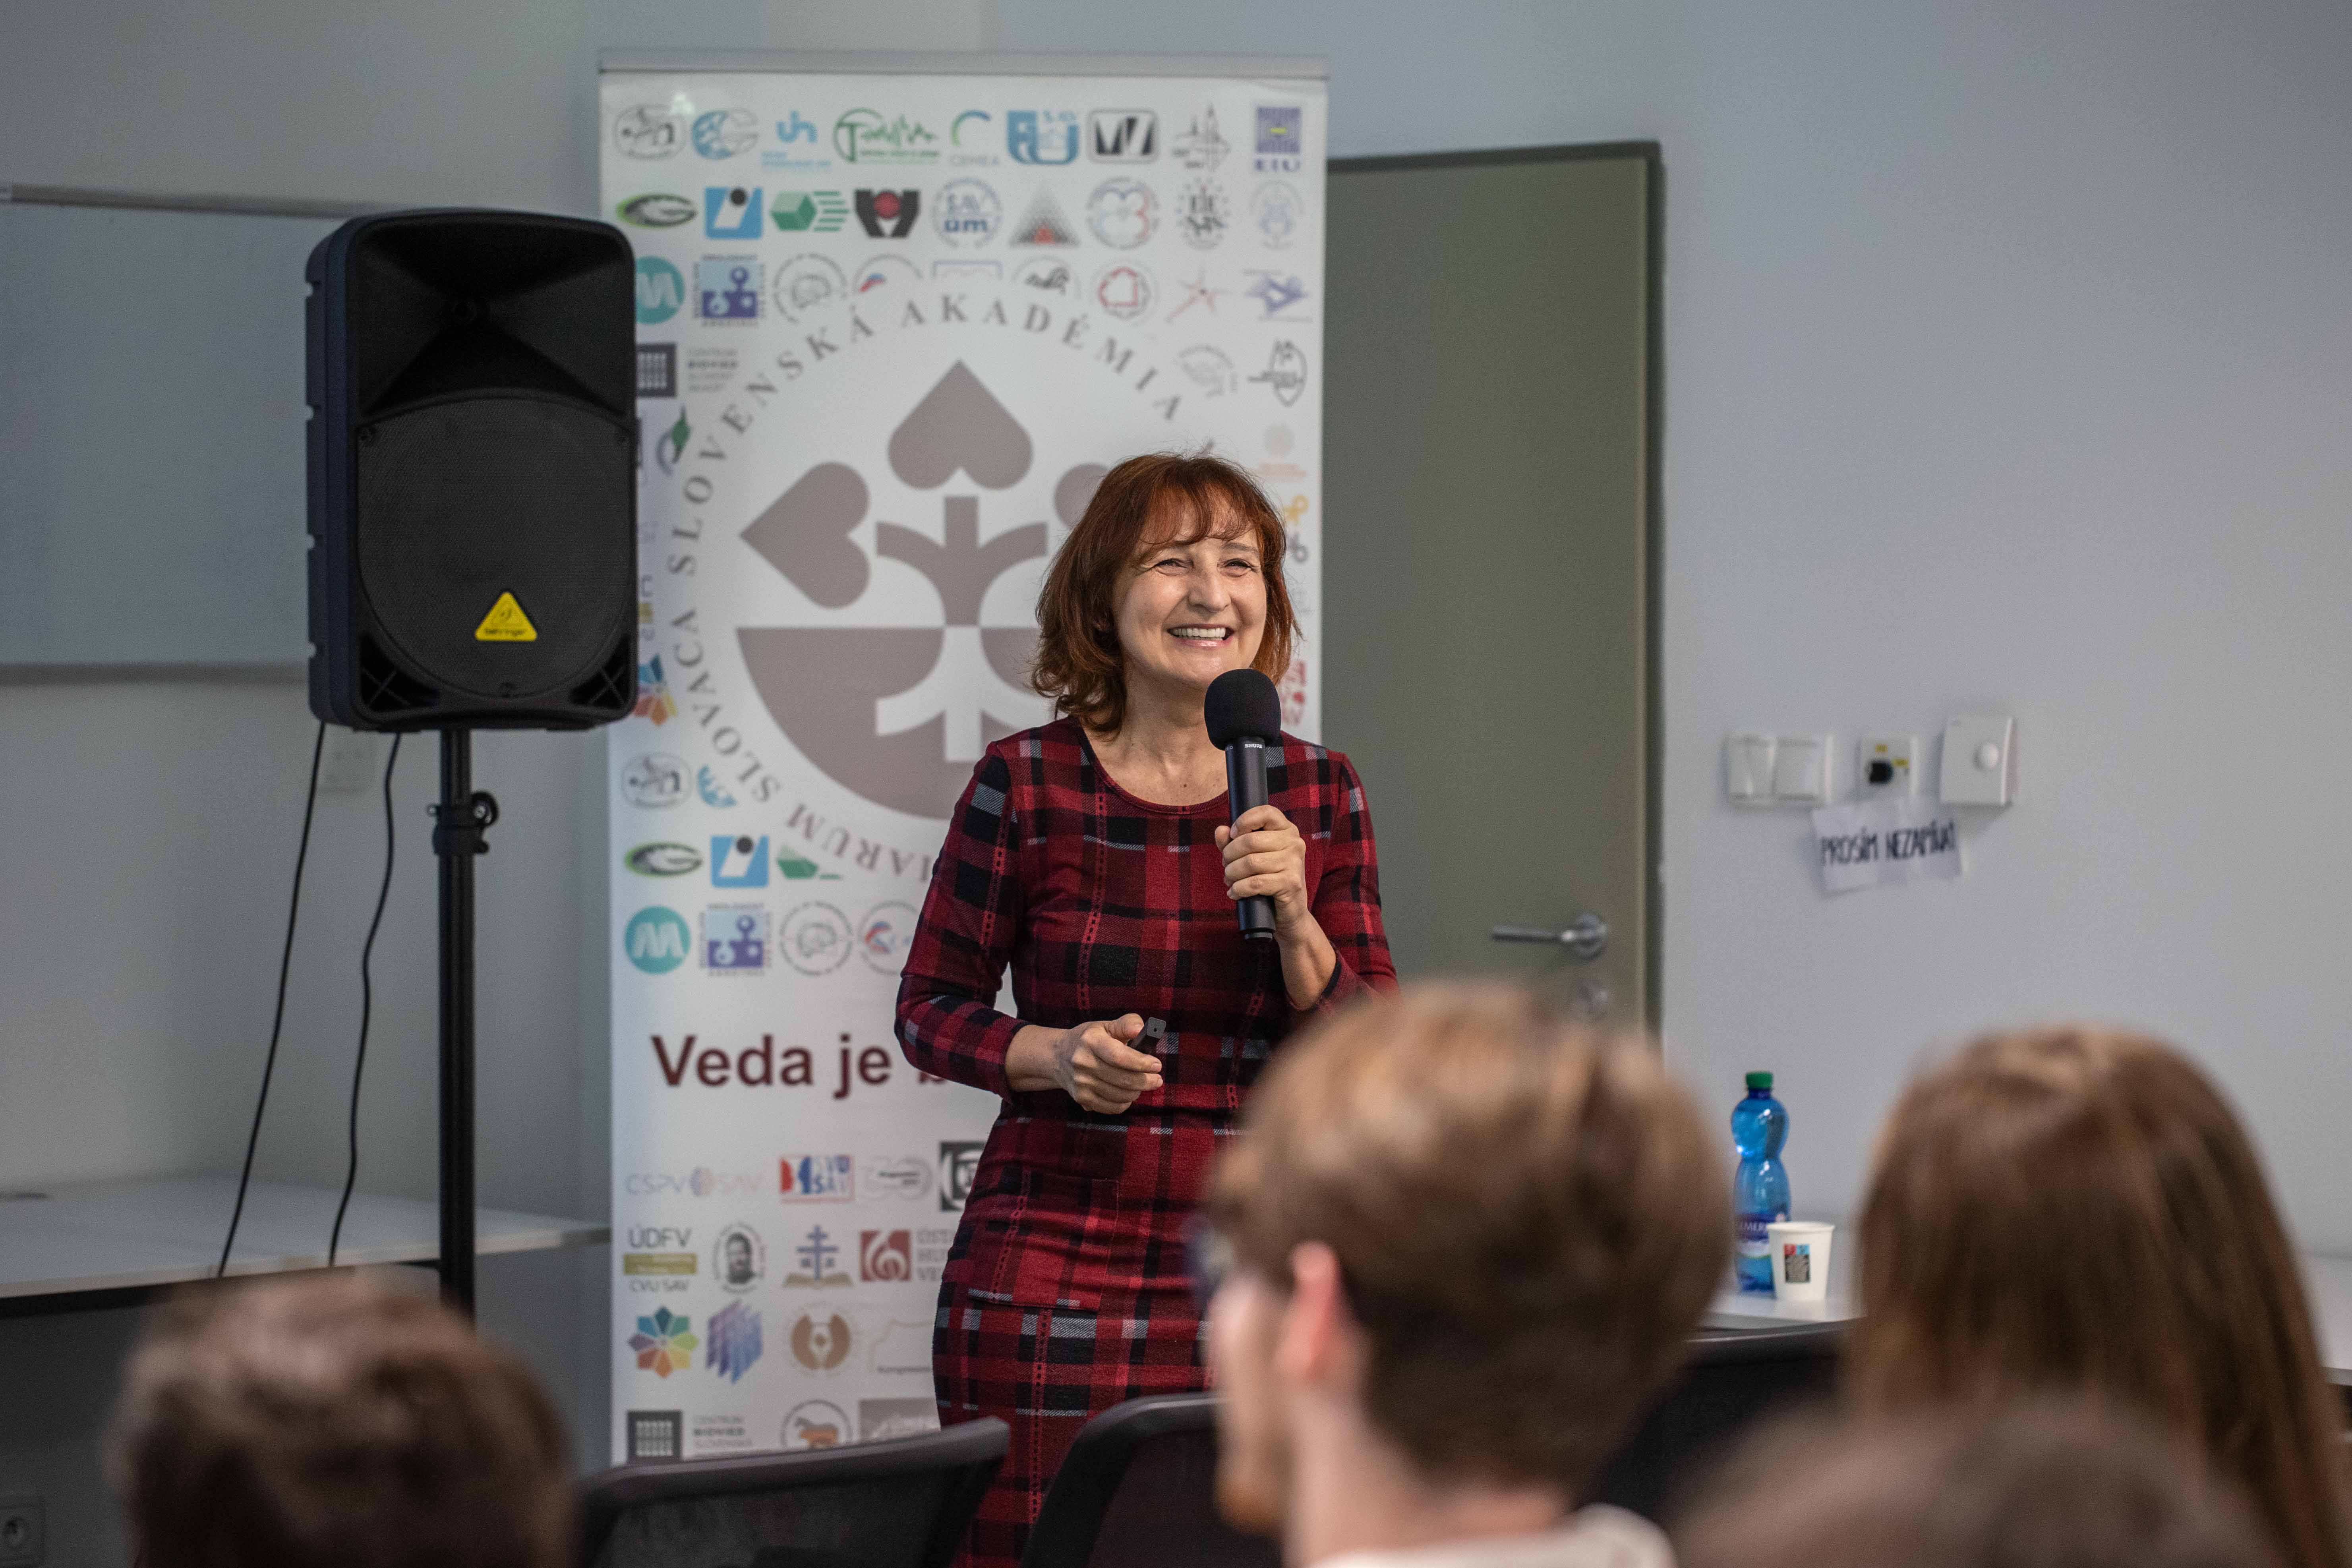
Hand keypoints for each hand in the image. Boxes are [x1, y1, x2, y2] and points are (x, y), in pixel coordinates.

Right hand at [1051, 1014, 1162, 1113]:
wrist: (1058, 1056)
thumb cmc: (1089, 1039)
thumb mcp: (1105, 1026)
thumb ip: (1127, 1024)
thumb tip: (1141, 1030)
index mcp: (1090, 1041)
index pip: (1119, 1056)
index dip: (1141, 1062)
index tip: (1156, 1065)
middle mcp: (1082, 1062)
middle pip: (1122, 1079)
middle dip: (1146, 1081)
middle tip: (1157, 1079)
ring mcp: (1081, 1082)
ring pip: (1120, 1095)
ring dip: (1137, 1092)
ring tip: (1141, 1084)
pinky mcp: (1081, 1098)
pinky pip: (1111, 1107)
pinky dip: (1124, 1103)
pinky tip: (1127, 1093)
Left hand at [1217, 805, 1310, 930]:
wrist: (1289, 913)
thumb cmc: (1269, 880)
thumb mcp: (1252, 857)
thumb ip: (1234, 842)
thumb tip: (1220, 831)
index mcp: (1287, 830)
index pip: (1266, 812)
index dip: (1243, 822)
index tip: (1232, 835)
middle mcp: (1294, 843)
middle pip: (1250, 841)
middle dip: (1230, 855)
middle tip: (1226, 866)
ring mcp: (1294, 863)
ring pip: (1250, 862)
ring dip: (1232, 873)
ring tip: (1229, 879)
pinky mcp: (1291, 883)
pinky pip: (1255, 883)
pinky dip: (1239, 889)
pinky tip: (1234, 893)